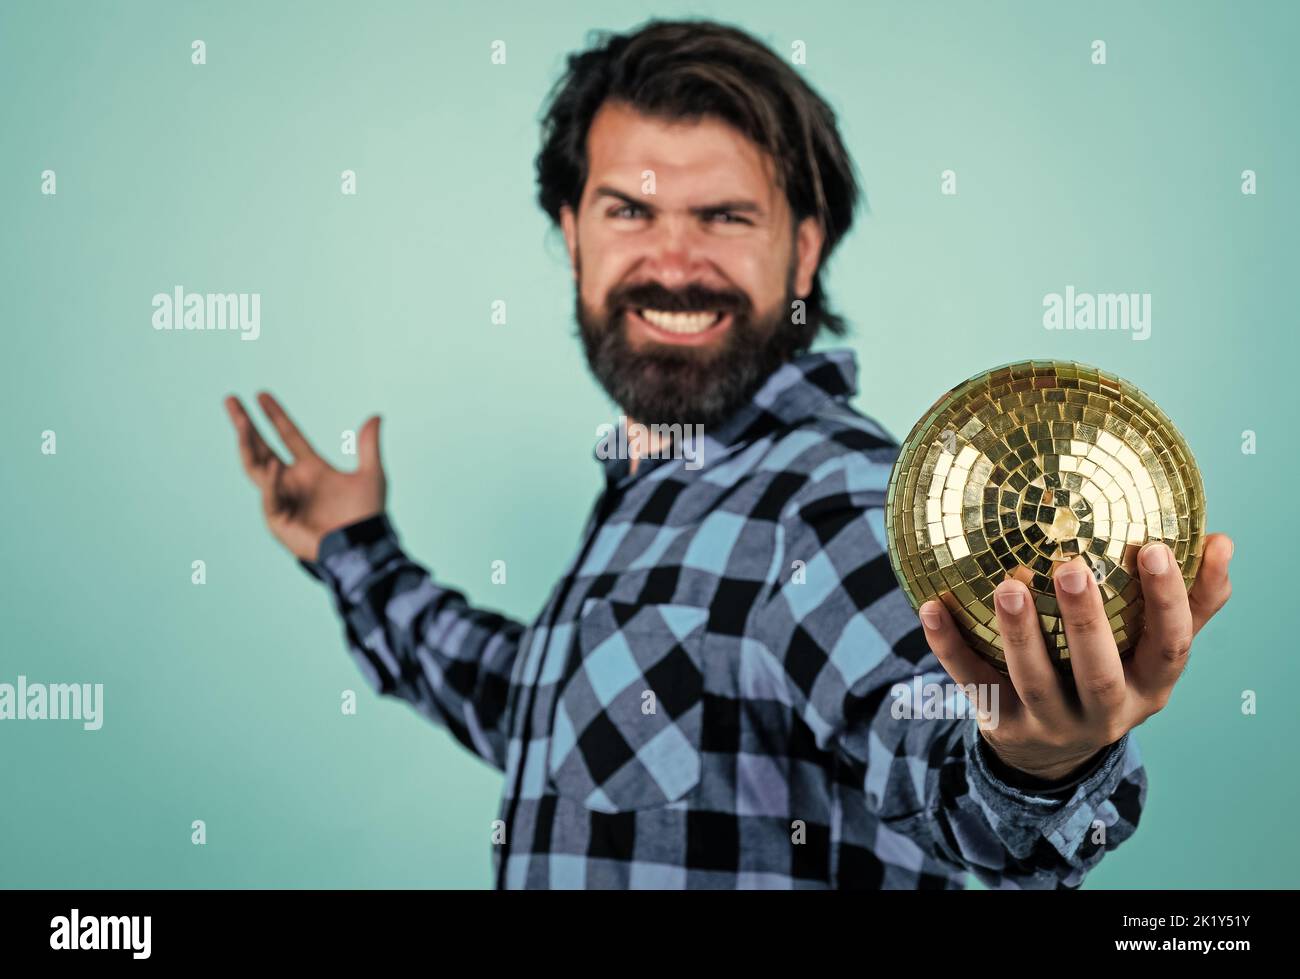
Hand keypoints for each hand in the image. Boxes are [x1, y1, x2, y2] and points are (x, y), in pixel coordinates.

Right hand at [224, 392, 385, 561]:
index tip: (261, 394)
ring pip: (256, 468)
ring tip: (241, 422)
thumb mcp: (371, 474)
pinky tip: (275, 465)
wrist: (362, 546)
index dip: (275, 416)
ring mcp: (282, 499)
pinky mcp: (278, 520)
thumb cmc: (366, 515)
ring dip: (247, 445)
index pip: (288, 436)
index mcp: (311, 468)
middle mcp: (292, 481)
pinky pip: (270, 497)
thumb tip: (376, 415)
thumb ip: (369, 446)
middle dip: (245, 425)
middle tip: (231, 400)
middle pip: (261, 447)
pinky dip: (271, 482)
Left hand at [918, 533, 1234, 780]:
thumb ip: (1193, 602)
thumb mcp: (1155, 650)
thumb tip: (1221, 540)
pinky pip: (971, 682)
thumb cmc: (1114, 674)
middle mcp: (1103, 712)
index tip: (1155, 548)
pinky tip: (931, 606)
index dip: (1168, 602)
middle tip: (1069, 566)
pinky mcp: (999, 723)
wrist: (1052, 754)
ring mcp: (1048, 722)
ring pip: (1033, 681)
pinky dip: (948, 646)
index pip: (1168, 648)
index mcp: (1148, 687)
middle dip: (1084, 622)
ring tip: (1009, 585)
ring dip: (1019, 633)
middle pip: (1097, 672)